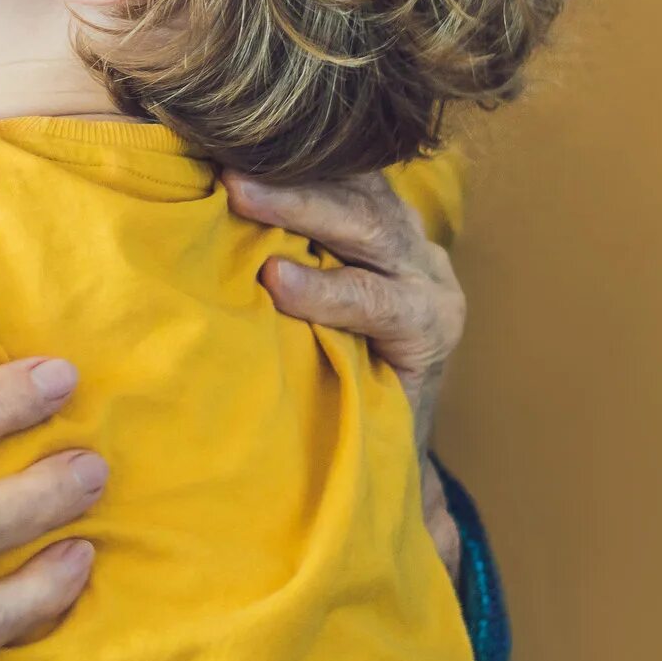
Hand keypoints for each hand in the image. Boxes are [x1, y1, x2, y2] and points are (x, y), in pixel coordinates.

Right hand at [221, 169, 468, 578]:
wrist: (406, 382)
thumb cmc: (374, 421)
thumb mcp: (373, 436)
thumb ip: (381, 462)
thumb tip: (387, 516)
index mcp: (430, 328)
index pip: (382, 302)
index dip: (331, 293)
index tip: (273, 285)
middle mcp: (428, 273)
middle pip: (372, 228)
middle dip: (305, 209)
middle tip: (240, 192)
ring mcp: (407, 233)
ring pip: (359, 185)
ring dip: (292, 171)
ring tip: (231, 160)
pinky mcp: (381, 207)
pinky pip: (345, 169)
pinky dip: (298, 158)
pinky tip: (244, 144)